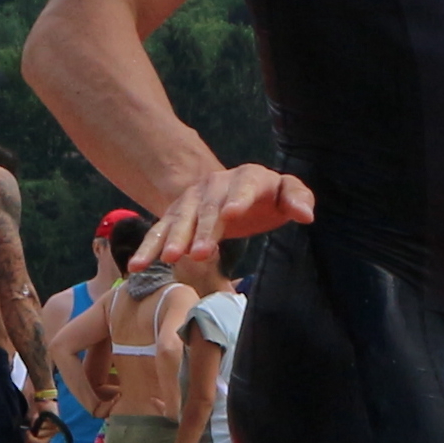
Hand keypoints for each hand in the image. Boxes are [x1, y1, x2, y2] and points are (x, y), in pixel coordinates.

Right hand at [135, 163, 314, 270]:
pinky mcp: (174, 215)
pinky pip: (159, 231)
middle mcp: (215, 184)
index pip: (243, 186)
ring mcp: (192, 199)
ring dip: (173, 238)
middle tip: (200, 253)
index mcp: (248, 177)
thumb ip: (298, 198)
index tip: (231, 213)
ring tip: (168, 258)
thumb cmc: (268, 198)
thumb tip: (305, 215)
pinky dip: (148, 247)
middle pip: (208, 208)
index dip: (237, 198)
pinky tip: (138, 265)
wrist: (237, 194)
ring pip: (180, 219)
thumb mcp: (287, 195)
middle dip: (203, 229)